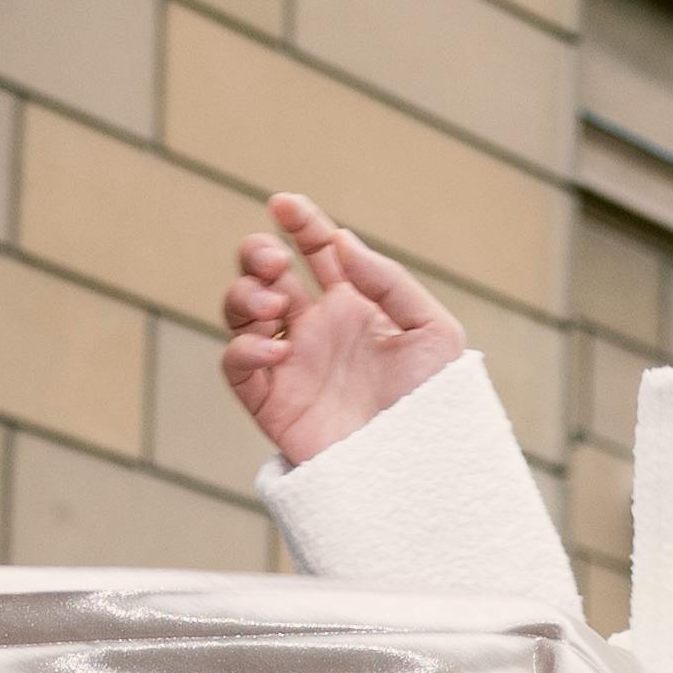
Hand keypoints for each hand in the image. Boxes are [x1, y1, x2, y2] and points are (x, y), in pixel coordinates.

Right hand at [218, 188, 468, 462]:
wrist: (420, 467)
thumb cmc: (436, 404)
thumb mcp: (431, 331)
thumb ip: (388, 281)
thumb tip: (342, 241)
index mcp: (353, 306)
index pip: (315, 251)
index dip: (298, 222)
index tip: (284, 204)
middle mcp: (317, 329)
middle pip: (265, 273)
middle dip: (257, 254)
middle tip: (275, 263)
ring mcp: (291, 364)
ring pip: (240, 311)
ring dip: (245, 295)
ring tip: (275, 306)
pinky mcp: (272, 402)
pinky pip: (236, 365)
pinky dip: (245, 349)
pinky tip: (277, 350)